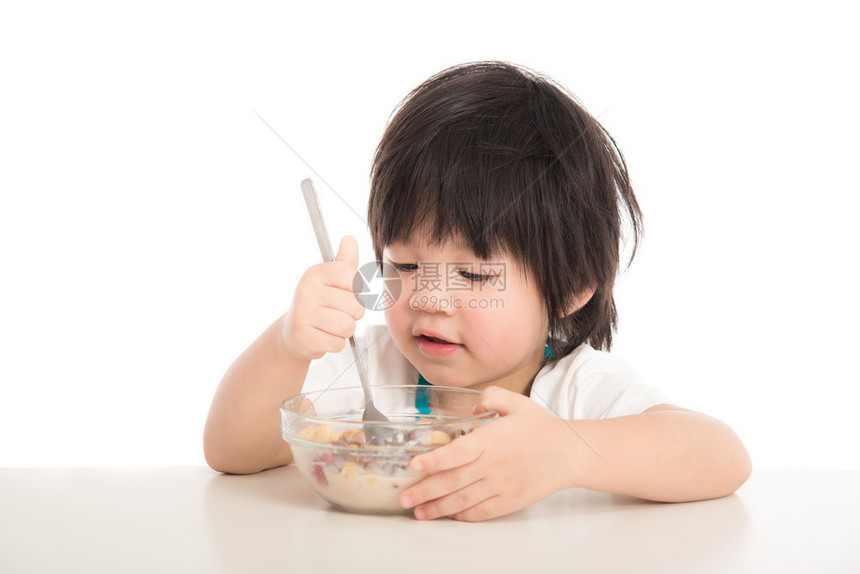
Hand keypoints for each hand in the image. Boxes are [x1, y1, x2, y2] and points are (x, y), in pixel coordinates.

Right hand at [281, 235, 365, 360]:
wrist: (293, 331)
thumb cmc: (319, 303)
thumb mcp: (331, 279)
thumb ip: (345, 262)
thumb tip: (350, 238)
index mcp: (315, 273)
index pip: (352, 277)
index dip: (356, 289)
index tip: (345, 292)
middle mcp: (306, 291)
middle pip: (354, 306)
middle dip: (353, 314)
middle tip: (339, 312)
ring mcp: (303, 315)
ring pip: (347, 326)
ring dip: (345, 330)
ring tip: (332, 325)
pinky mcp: (304, 338)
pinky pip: (337, 343)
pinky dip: (335, 343)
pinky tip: (324, 336)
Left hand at [399, 386, 577, 521]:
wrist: (570, 453)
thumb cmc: (541, 427)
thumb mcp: (516, 401)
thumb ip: (491, 396)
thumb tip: (474, 402)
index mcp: (491, 440)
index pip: (456, 453)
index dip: (433, 461)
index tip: (414, 465)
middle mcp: (493, 466)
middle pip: (452, 481)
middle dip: (424, 491)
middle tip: (404, 497)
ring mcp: (501, 486)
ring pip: (462, 500)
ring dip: (437, 508)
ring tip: (419, 512)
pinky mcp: (509, 501)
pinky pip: (480, 512)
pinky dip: (462, 515)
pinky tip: (448, 515)